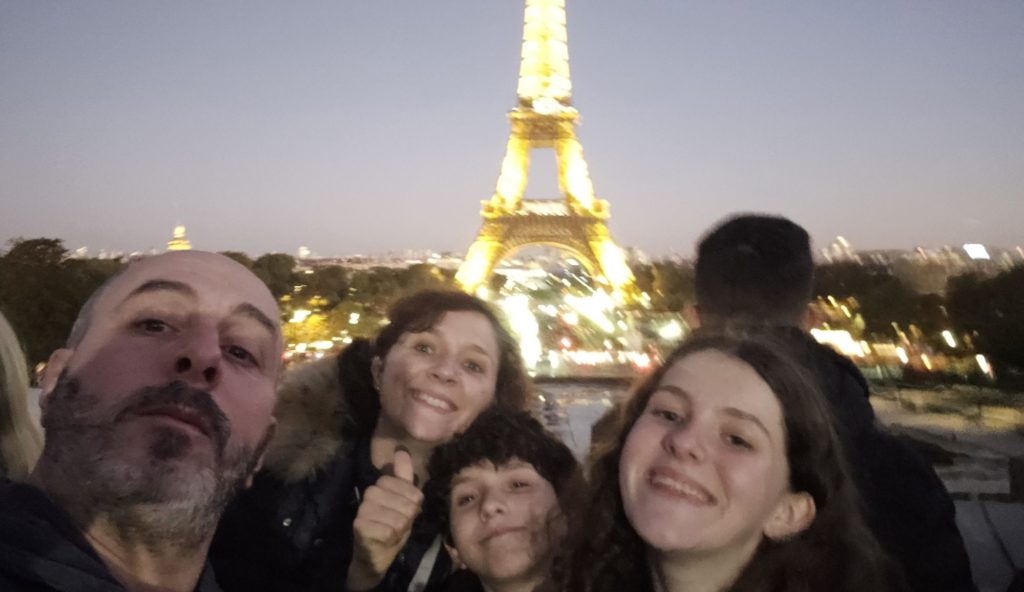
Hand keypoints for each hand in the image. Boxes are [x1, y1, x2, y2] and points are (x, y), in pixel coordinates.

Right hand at [346, 448, 422, 590]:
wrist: (374, 555)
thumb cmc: (391, 526)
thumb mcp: (403, 501)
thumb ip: (404, 476)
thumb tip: (401, 450)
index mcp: (381, 485)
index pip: (409, 489)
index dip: (412, 504)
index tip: (404, 512)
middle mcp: (369, 494)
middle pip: (406, 505)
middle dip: (406, 519)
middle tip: (397, 525)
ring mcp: (363, 510)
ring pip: (399, 519)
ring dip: (399, 530)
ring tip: (391, 533)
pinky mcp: (360, 527)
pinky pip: (389, 531)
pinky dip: (391, 539)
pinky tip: (384, 540)